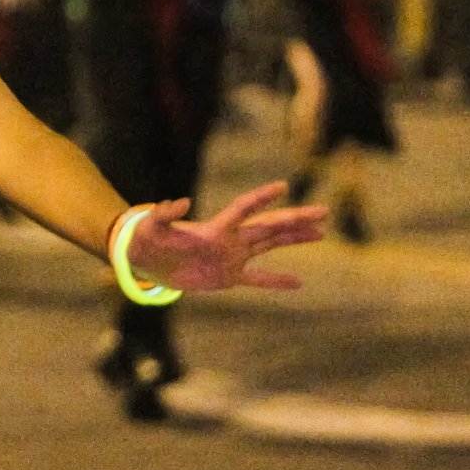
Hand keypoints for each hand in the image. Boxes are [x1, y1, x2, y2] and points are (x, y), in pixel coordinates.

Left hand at [126, 182, 326, 291]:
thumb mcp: (152, 226)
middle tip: (322, 211)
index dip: (261, 198)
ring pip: (270, 245)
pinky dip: (276, 281)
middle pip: (269, 225)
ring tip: (320, 232)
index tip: (282, 186)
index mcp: (216, 227)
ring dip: (294, 239)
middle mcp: (231, 239)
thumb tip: (180, 200)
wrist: (148, 261)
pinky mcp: (228, 276)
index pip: (245, 208)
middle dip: (295, 218)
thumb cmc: (148, 239)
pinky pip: (257, 279)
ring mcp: (232, 257)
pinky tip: (297, 283)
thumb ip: (164, 213)